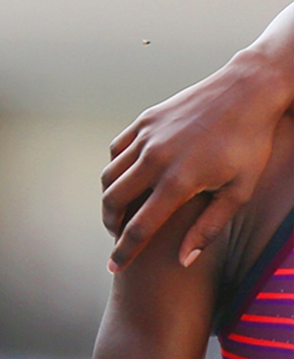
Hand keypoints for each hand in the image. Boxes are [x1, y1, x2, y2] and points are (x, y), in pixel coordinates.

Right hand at [102, 50, 290, 269]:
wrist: (247, 90)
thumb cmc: (250, 143)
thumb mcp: (240, 190)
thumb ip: (208, 228)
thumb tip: (183, 260)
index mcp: (180, 181)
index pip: (141, 227)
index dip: (124, 252)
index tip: (113, 267)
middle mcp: (156, 159)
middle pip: (114, 202)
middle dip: (111, 224)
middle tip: (118, 235)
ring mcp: (146, 137)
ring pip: (109, 176)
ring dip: (109, 198)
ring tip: (119, 209)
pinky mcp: (144, 121)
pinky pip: (116, 151)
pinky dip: (115, 169)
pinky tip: (126, 178)